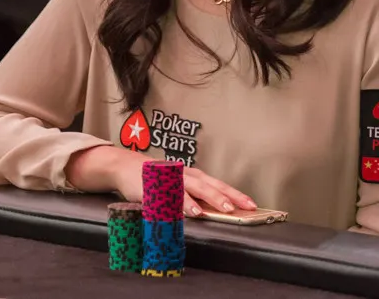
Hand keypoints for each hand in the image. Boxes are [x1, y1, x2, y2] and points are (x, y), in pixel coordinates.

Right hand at [66, 146, 255, 216]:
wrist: (126, 167)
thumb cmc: (158, 179)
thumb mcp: (180, 186)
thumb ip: (196, 197)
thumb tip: (218, 211)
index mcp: (194, 176)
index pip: (219, 185)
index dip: (235, 194)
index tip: (252, 205)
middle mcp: (184, 175)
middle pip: (208, 186)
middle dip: (224, 197)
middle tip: (240, 208)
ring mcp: (169, 180)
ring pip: (190, 189)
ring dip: (203, 200)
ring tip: (215, 211)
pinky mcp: (153, 187)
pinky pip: (167, 196)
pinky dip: (178, 204)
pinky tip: (186, 212)